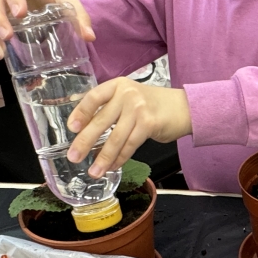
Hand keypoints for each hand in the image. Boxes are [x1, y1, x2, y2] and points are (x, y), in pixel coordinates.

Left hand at [66, 80, 191, 176]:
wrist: (185, 108)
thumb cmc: (154, 105)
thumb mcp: (129, 97)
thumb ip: (109, 106)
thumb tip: (83, 126)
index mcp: (118, 85)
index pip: (93, 97)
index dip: (80, 113)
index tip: (72, 128)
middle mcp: (127, 94)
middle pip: (101, 120)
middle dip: (85, 141)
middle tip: (74, 157)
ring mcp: (138, 108)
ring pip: (115, 137)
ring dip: (103, 157)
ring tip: (94, 171)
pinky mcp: (149, 123)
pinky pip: (130, 145)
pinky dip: (120, 158)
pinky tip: (113, 166)